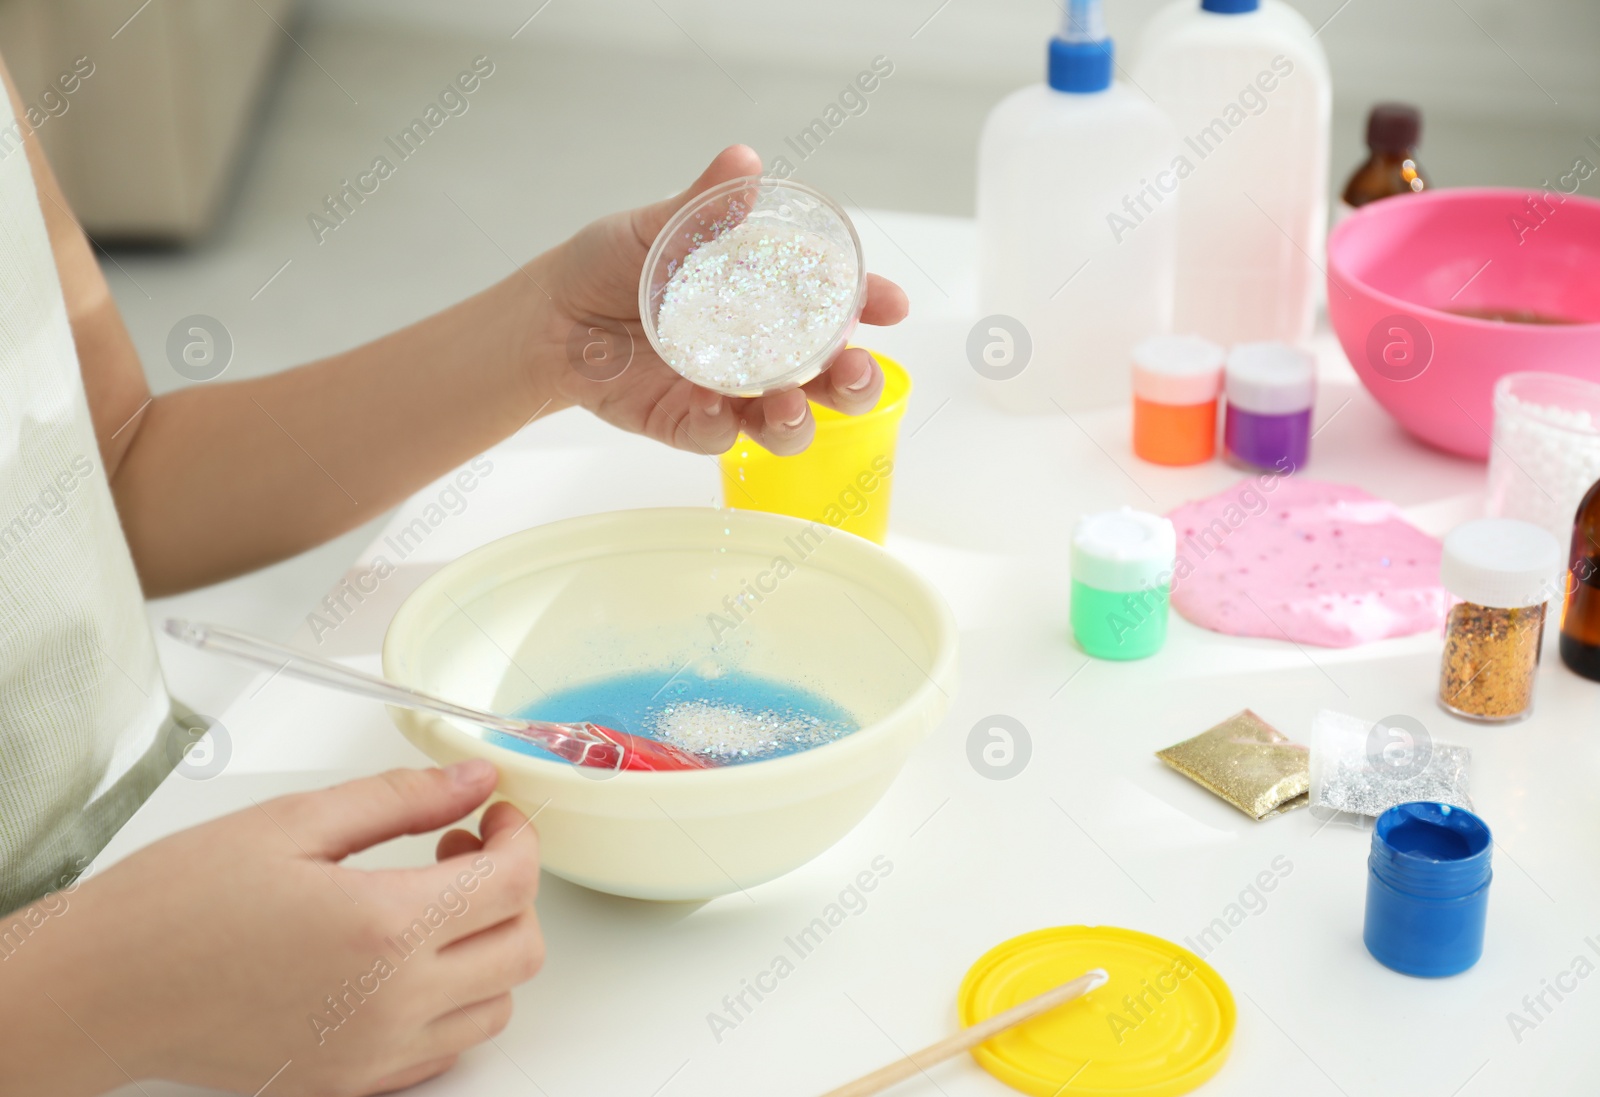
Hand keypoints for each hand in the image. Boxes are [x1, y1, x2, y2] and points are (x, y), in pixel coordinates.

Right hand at [0, 761, 541, 1096]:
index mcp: (385, 928)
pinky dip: (450, 1003)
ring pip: (493, 1006)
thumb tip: (473, 780)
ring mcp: (374, 1054)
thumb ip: (401, 799)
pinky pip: (443, 1049)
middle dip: (510, 890)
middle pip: (521, 948)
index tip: (494, 814)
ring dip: (485, 949)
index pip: (513, 883)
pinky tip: (402, 960)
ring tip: (426, 907)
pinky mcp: (350, 1083)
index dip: (519, 836)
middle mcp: (393, 1003)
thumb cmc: (177, 905)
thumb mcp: (295, 822)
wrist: (102, 990)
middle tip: (458, 852)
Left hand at [530, 145, 909, 455]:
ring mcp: (727, 394)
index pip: (836, 304)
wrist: (547, 315)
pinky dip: (720, 426)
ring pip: (786, 424)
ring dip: (797, 420)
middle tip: (853, 370)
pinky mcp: (686, 425)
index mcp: (767, 297)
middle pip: (830, 380)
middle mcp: (760, 352)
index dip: (871, 304)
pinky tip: (708, 404)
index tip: (890, 305)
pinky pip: (717, 438)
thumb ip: (703, 206)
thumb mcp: (656, 228)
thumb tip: (744, 162)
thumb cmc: (609, 265)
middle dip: (856, 382)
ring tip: (783, 405)